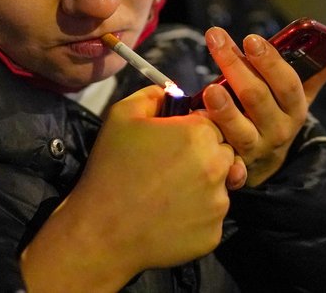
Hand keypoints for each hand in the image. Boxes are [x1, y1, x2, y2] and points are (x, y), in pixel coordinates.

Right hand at [21, 86, 236, 291]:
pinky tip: (170, 218)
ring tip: (169, 195)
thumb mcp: (122, 116)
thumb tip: (171, 92)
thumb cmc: (111, 171)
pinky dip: (197, 218)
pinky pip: (212, 218)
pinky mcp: (214, 234)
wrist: (101, 232)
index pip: (213, 123)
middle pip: (224, 153)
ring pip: (221, 187)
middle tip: (171, 169)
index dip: (193, 131)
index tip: (174, 144)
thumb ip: (153, 95)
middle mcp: (217, 166)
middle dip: (204, 157)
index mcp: (199, 134)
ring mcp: (218, 203)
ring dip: (203, 187)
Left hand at [200, 27, 325, 186]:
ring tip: (209, 88)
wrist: (266, 163)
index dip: (270, 61)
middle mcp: (277, 130)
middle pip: (257, 97)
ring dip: (224, 108)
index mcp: (295, 109)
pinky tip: (195, 115)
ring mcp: (254, 148)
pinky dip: (207, 131)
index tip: (251, 39)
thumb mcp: (297, 99)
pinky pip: (219, 148)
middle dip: (236, 65)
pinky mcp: (232, 162)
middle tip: (217, 39)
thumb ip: (314, 74)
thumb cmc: (277, 116)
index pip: (287, 83)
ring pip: (239, 129)